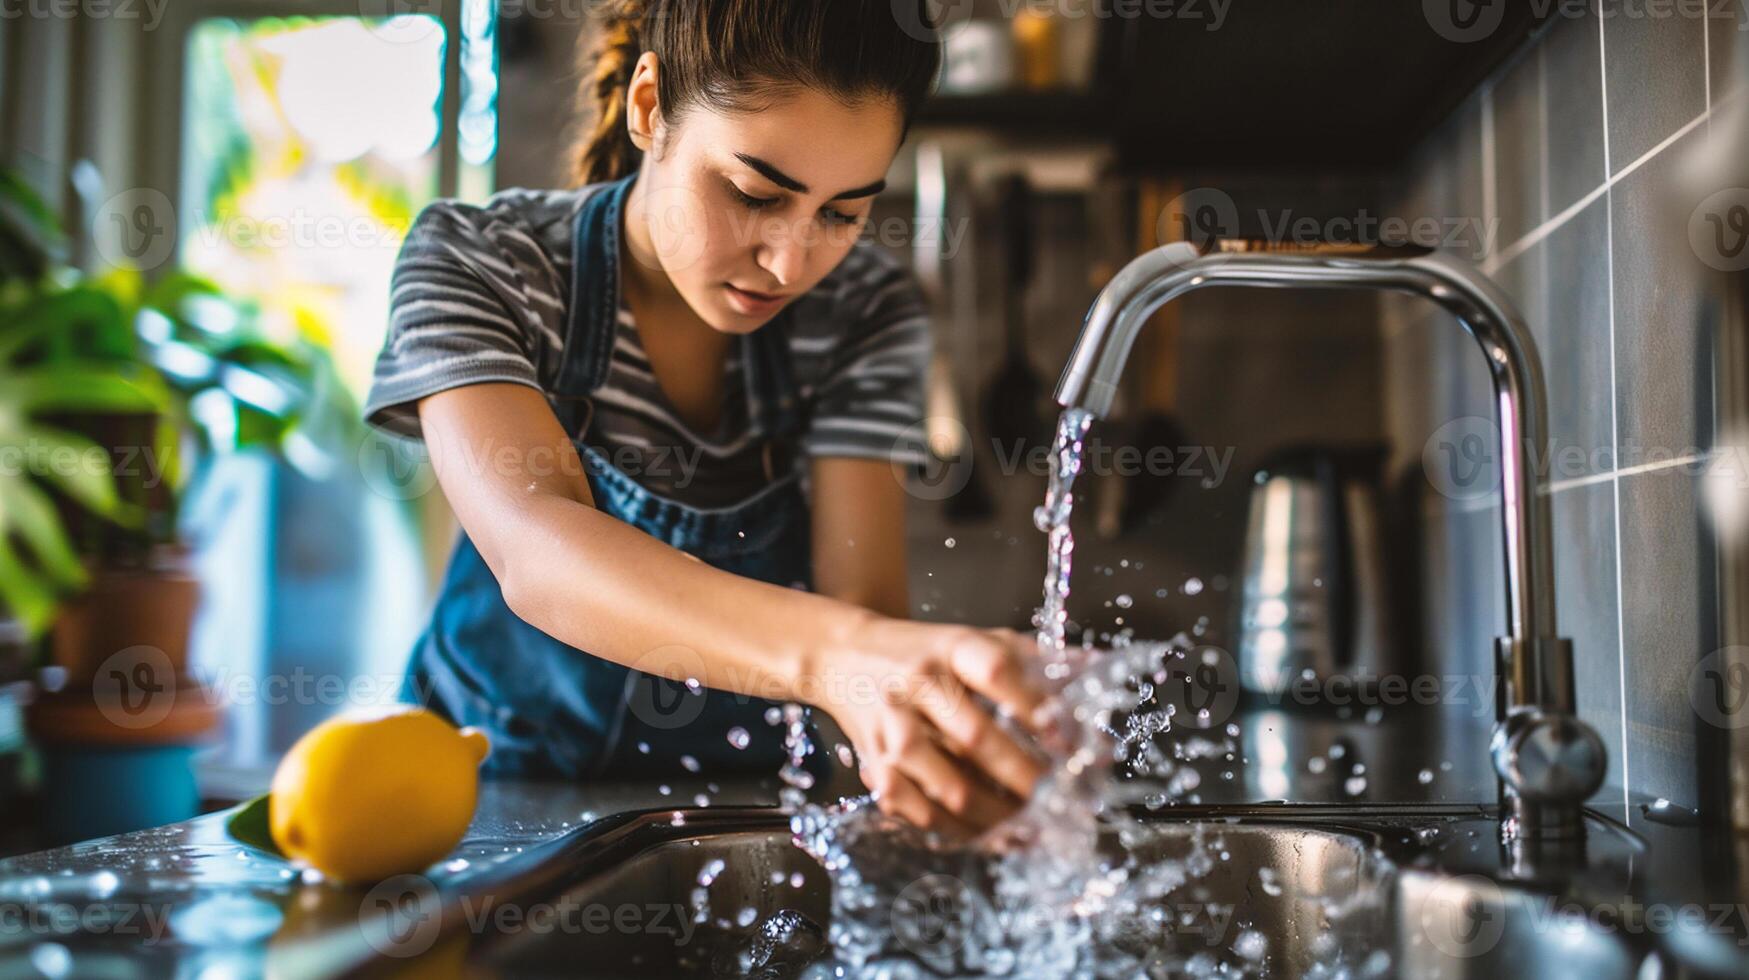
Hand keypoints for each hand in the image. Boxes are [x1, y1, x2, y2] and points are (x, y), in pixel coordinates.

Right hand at [811, 618, 1056, 836]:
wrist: (843, 657)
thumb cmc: (924, 651)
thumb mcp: (972, 637)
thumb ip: (1031, 657)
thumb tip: (1097, 669)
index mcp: (950, 647)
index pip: (996, 671)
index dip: (1033, 706)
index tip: (1067, 739)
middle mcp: (918, 685)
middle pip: (977, 738)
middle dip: (1026, 777)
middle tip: (1062, 800)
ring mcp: (893, 729)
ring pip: (952, 787)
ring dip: (999, 816)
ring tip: (1033, 828)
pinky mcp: (876, 765)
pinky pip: (921, 811)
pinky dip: (961, 831)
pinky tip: (991, 836)